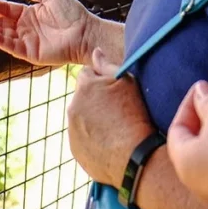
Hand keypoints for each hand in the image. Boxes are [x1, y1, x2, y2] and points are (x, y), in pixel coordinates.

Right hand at [0, 0, 95, 66]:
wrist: (85, 31)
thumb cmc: (72, 13)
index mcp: (29, 14)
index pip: (6, 10)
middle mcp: (25, 28)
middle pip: (1, 23)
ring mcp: (27, 41)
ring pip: (3, 35)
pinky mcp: (30, 53)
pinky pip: (12, 47)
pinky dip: (0, 41)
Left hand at [66, 48, 154, 184]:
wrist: (135, 157)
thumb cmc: (135, 116)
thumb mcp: (127, 83)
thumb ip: (107, 65)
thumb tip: (95, 51)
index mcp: (85, 87)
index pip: (87, 73)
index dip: (101, 80)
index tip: (114, 91)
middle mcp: (73, 106)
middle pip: (82, 96)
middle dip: (95, 99)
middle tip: (116, 110)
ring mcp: (72, 129)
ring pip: (81, 117)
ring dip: (92, 119)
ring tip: (115, 128)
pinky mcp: (75, 149)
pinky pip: (82, 138)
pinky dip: (92, 138)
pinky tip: (110, 142)